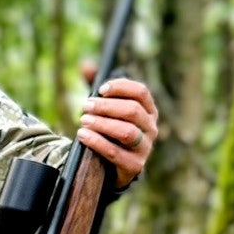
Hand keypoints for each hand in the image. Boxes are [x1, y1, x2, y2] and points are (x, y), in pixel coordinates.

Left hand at [76, 68, 157, 185]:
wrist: (113, 169)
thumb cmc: (111, 133)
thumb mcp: (106, 111)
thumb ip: (97, 89)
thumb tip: (85, 65)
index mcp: (148, 111)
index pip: (141, 92)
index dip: (120, 87)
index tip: (100, 89)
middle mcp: (151, 128)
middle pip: (132, 110)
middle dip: (106, 106)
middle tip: (86, 105)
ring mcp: (145, 148)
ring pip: (126, 131)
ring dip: (102, 123)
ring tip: (83, 120)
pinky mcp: (134, 166)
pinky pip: (115, 152)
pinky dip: (97, 142)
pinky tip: (83, 135)